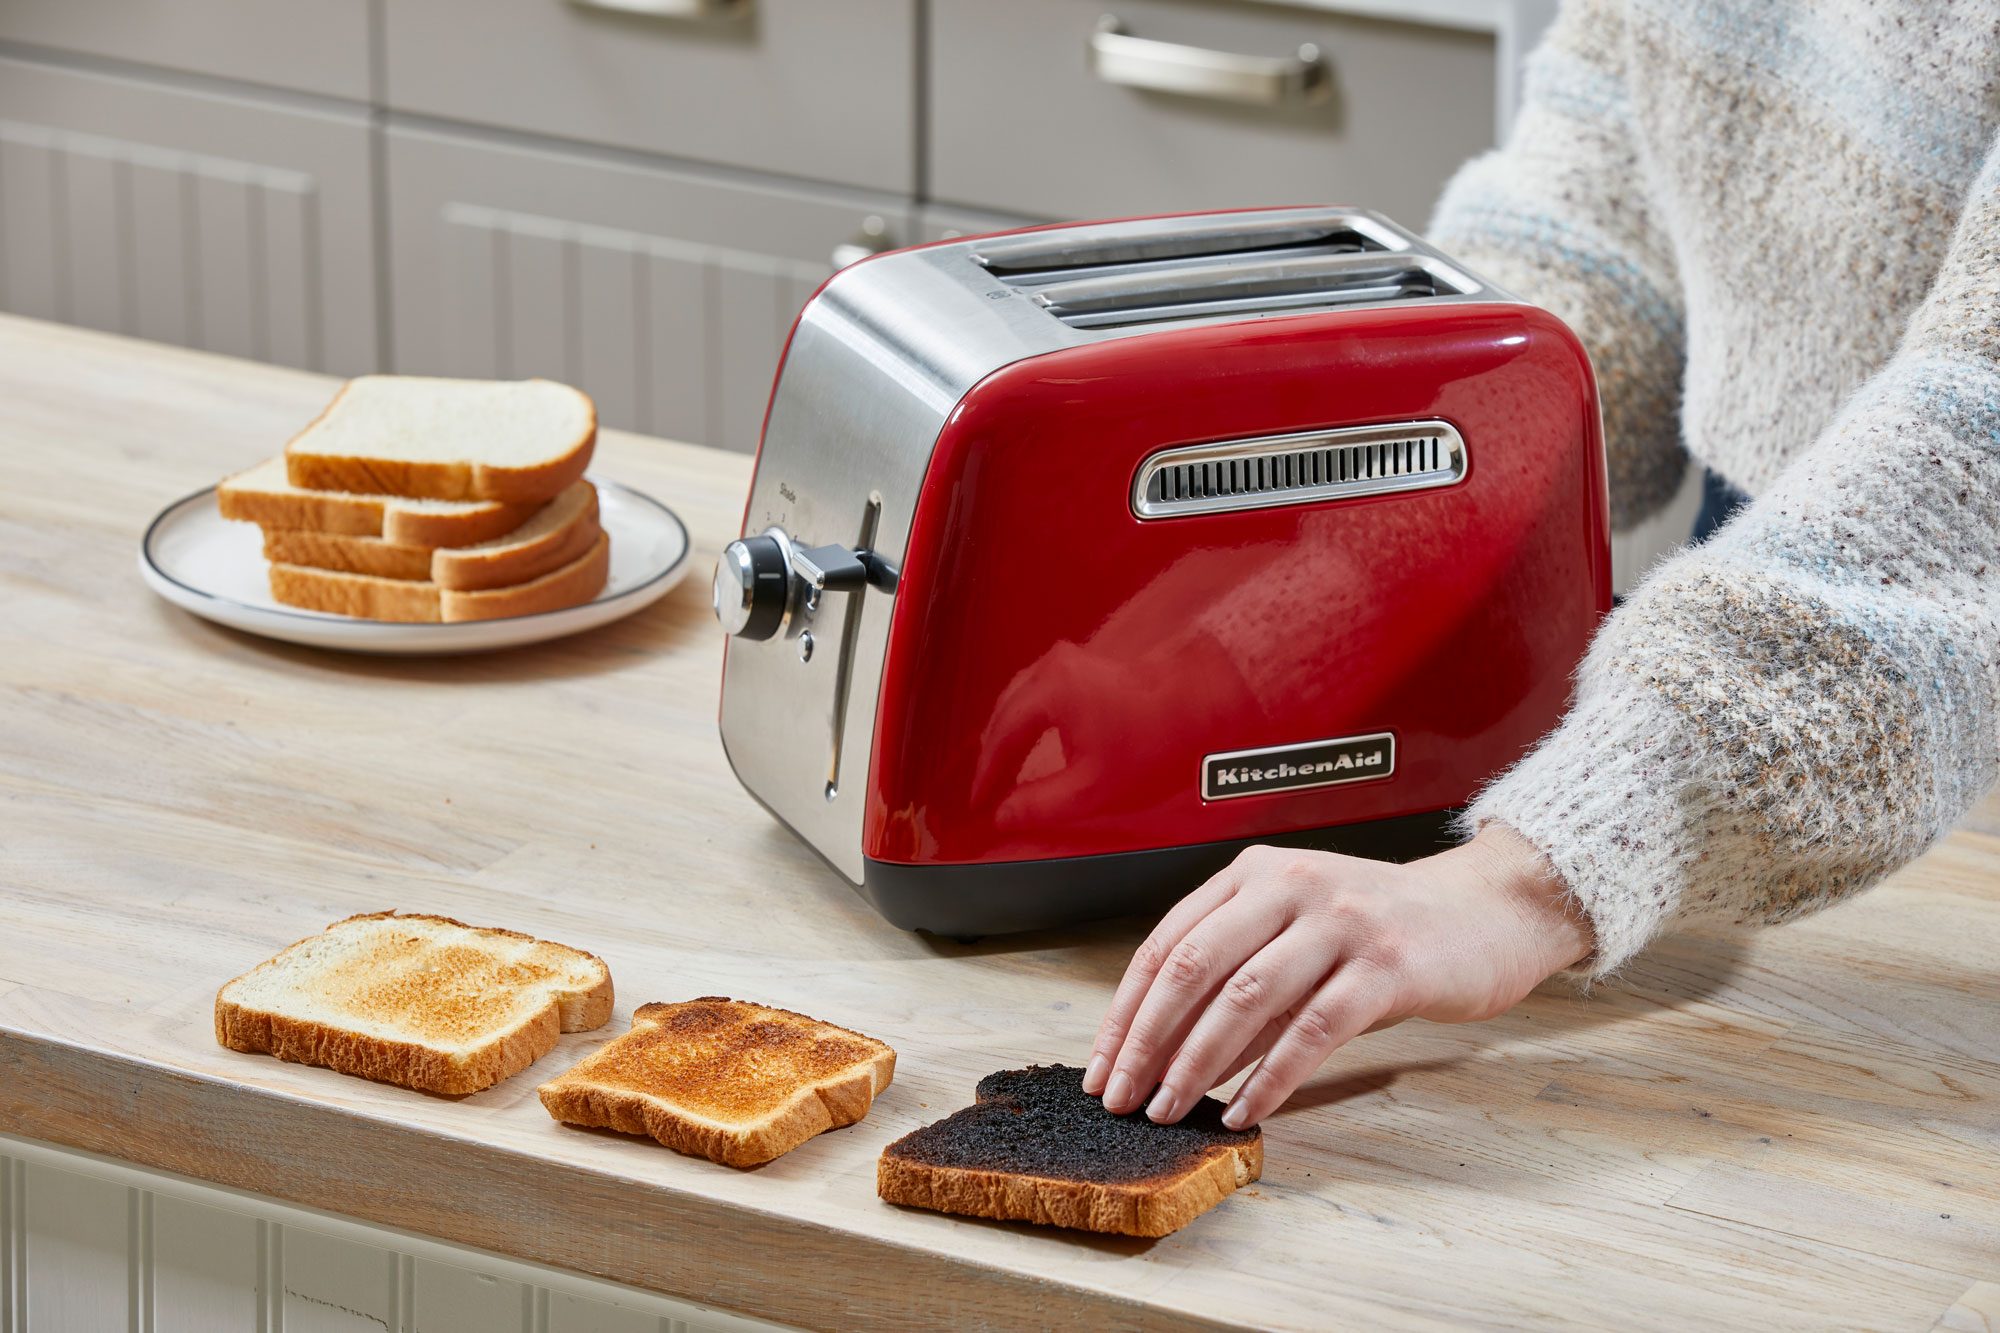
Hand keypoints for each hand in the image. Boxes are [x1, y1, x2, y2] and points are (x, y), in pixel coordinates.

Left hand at [1081, 825, 1591, 1128]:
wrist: (1485, 910)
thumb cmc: (1382, 929)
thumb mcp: (1298, 931)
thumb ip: (1239, 974)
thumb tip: (1166, 1051)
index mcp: (1254, 874)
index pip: (1166, 944)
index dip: (1126, 1011)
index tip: (1101, 1066)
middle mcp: (1290, 885)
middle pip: (1193, 968)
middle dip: (1146, 1041)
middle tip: (1121, 1098)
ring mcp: (1340, 922)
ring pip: (1245, 998)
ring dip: (1196, 1063)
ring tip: (1168, 1109)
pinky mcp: (1387, 964)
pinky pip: (1312, 1029)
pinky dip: (1269, 1077)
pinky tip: (1243, 1109)